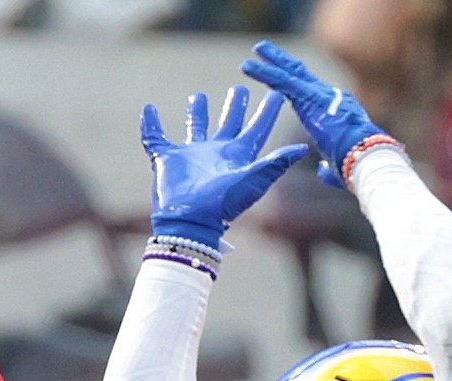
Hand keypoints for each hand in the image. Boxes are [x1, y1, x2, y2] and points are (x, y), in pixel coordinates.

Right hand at [142, 86, 309, 249]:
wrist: (191, 222)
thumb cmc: (225, 203)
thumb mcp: (254, 180)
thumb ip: (276, 162)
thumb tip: (303, 148)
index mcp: (237, 156)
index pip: (257, 128)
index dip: (267, 111)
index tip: (277, 92)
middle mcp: (215, 154)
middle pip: (228, 124)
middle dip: (234, 107)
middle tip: (240, 88)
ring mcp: (191, 156)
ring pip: (195, 128)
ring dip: (197, 113)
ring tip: (199, 95)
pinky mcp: (167, 159)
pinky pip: (155, 137)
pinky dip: (150, 124)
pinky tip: (148, 110)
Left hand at [241, 39, 387, 185]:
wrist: (366, 159)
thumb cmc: (359, 167)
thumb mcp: (340, 167)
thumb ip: (329, 166)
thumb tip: (323, 170)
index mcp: (336, 112)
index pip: (311, 94)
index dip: (295, 84)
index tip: (281, 79)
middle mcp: (329, 97)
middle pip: (301, 75)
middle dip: (283, 62)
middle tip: (264, 51)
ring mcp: (320, 95)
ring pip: (290, 73)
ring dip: (271, 61)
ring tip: (255, 49)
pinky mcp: (310, 98)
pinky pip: (283, 82)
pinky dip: (265, 73)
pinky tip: (248, 67)